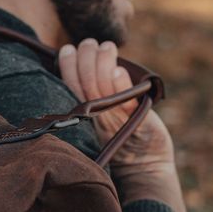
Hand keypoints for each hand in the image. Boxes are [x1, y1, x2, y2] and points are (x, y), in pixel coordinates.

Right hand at [58, 38, 174, 175]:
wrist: (146, 168)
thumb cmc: (127, 142)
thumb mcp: (105, 120)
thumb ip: (98, 96)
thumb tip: (90, 66)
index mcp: (85, 114)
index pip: (69, 86)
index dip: (66, 66)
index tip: (66, 49)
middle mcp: (97, 115)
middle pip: (84, 81)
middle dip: (84, 57)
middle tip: (89, 43)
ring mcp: (116, 118)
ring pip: (101, 85)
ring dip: (102, 61)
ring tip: (106, 47)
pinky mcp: (137, 121)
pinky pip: (125, 99)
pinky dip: (120, 83)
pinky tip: (117, 69)